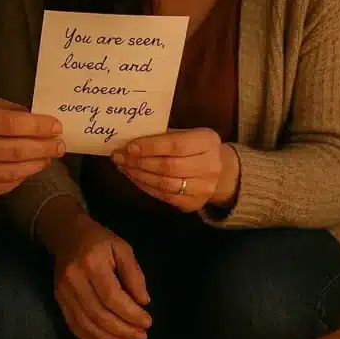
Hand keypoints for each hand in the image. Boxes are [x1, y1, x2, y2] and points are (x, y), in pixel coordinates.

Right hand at [0, 99, 64, 203]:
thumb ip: (1, 110)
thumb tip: (34, 117)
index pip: (11, 124)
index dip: (38, 126)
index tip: (56, 126)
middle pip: (16, 150)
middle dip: (44, 147)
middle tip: (61, 144)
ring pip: (14, 171)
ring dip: (37, 164)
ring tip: (50, 156)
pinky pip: (5, 185)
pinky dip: (21, 177)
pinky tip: (28, 168)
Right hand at [49, 211, 151, 338]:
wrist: (67, 234)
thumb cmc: (99, 240)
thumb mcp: (122, 247)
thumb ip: (133, 274)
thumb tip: (143, 302)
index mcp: (92, 263)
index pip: (112, 297)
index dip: (131, 314)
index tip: (148, 323)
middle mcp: (74, 279)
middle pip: (99, 314)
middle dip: (123, 331)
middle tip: (142, 338)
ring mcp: (63, 291)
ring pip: (86, 324)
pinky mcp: (58, 299)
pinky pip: (74, 325)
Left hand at [112, 128, 239, 211]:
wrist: (220, 172)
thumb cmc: (194, 147)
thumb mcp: (185, 134)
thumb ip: (163, 136)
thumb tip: (130, 138)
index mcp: (207, 141)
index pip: (176, 145)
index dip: (150, 147)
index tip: (129, 147)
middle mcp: (210, 166)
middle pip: (169, 167)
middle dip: (140, 162)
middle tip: (119, 157)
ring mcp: (204, 188)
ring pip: (164, 184)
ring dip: (139, 175)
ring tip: (122, 166)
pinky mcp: (193, 204)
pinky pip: (164, 196)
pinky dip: (145, 186)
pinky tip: (134, 177)